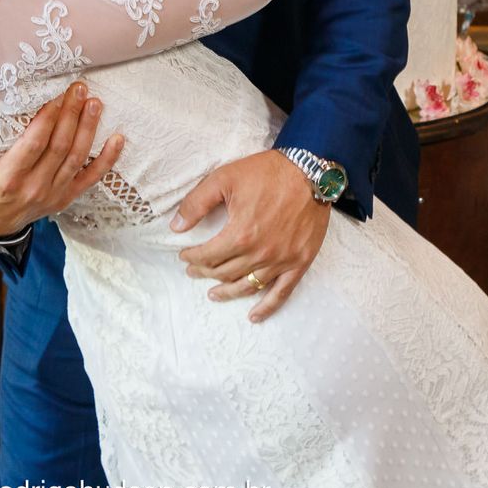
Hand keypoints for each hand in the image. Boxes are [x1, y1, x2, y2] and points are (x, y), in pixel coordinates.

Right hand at [0, 81, 124, 238]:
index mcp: (7, 179)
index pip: (32, 146)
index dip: (47, 121)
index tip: (55, 96)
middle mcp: (34, 188)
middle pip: (58, 148)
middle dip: (71, 116)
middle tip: (79, 88)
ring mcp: (52, 194)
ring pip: (76, 159)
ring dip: (88, 129)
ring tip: (94, 102)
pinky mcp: (66, 198)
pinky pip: (91, 179)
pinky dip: (106, 160)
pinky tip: (118, 139)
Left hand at [173, 150, 330, 322]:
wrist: (311, 171)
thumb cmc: (267, 172)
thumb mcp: (224, 179)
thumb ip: (196, 204)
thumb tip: (176, 227)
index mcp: (240, 234)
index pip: (208, 256)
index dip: (192, 257)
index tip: (184, 255)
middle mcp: (260, 253)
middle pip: (225, 273)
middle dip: (205, 272)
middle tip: (194, 270)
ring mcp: (281, 260)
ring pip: (248, 286)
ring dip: (228, 292)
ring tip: (214, 294)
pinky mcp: (299, 262)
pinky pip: (281, 293)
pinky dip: (266, 308)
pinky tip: (253, 316)